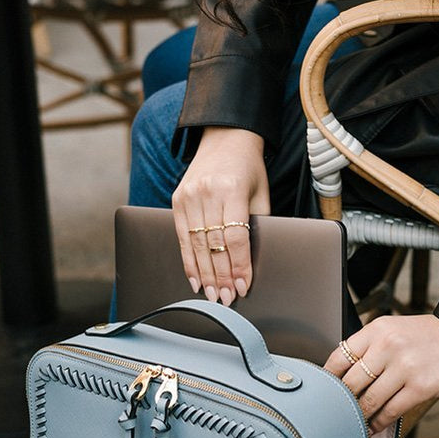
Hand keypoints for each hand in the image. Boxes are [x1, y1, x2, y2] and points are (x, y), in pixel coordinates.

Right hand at [171, 127, 269, 304]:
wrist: (226, 138)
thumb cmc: (249, 168)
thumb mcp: (261, 193)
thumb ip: (257, 224)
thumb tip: (252, 263)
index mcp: (233, 190)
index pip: (236, 238)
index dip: (239, 266)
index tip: (243, 286)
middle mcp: (207, 193)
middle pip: (214, 245)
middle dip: (221, 276)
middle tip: (226, 299)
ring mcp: (189, 196)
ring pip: (196, 245)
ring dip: (205, 274)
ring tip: (212, 296)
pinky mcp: (177, 199)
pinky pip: (182, 237)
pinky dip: (189, 261)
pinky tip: (195, 279)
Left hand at [324, 313, 438, 432]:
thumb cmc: (430, 336)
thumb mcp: (394, 329)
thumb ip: (370, 348)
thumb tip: (343, 376)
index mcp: (377, 330)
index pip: (339, 358)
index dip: (327, 380)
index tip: (323, 393)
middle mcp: (388, 346)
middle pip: (350, 383)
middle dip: (341, 403)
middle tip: (334, 415)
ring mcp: (404, 368)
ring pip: (368, 401)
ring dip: (358, 417)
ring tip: (352, 424)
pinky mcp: (421, 388)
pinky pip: (389, 412)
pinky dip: (378, 423)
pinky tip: (373, 427)